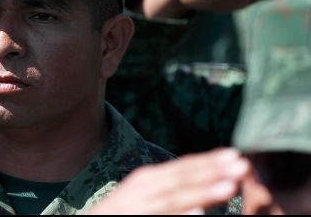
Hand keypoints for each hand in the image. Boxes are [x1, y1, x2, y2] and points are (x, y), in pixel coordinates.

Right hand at [87, 148, 248, 214]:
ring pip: (174, 198)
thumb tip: (201, 201)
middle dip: (212, 171)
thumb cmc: (122, 213)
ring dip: (201, 192)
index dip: (209, 160)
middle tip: (243, 165)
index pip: (182, 167)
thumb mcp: (143, 197)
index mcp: (147, 180)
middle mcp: (141, 189)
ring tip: (229, 188)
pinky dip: (177, 216)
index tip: (237, 155)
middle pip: (181, 178)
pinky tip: (197, 214)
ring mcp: (136, 206)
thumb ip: (168, 192)